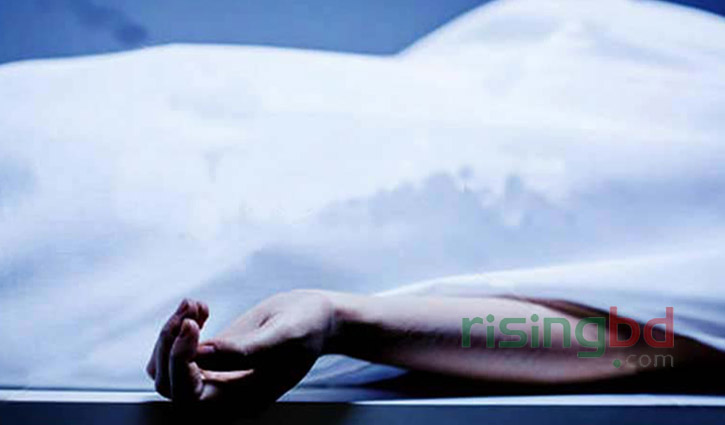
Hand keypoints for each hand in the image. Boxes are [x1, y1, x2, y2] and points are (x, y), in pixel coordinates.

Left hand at [146, 291, 336, 403]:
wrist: (318, 317)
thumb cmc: (309, 326)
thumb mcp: (285, 334)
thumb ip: (245, 349)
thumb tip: (202, 354)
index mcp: (245, 398)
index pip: (190, 396)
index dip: (181, 363)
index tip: (192, 327)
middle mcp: (226, 394)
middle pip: (171, 384)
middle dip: (170, 345)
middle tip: (190, 313)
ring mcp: (217, 376)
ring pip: (167, 369)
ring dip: (170, 335)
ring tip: (194, 307)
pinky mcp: (213, 358)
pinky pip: (178, 352)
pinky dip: (178, 328)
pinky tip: (199, 308)